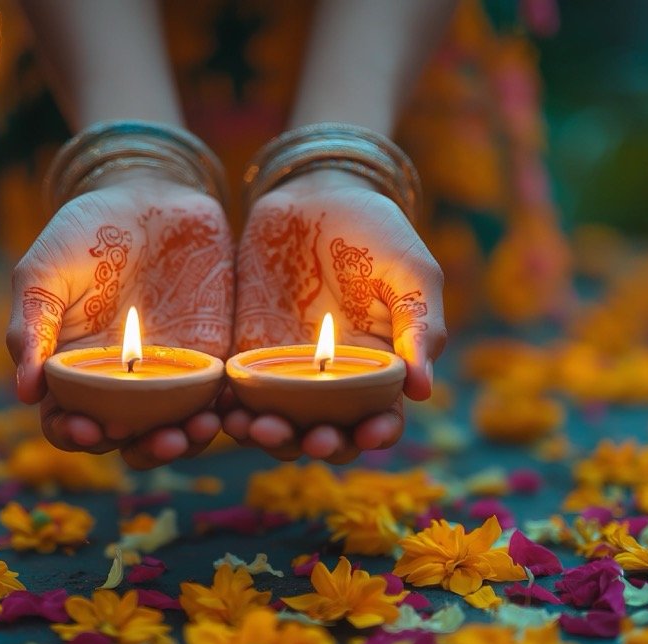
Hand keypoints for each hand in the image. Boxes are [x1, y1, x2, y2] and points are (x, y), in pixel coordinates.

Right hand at [7, 169, 232, 468]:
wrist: (147, 194)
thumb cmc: (83, 232)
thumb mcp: (43, 271)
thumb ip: (32, 327)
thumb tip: (24, 392)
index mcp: (73, 372)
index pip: (69, 423)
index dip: (75, 436)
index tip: (89, 430)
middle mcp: (121, 384)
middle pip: (129, 438)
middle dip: (143, 449)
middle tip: (158, 440)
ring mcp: (168, 372)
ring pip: (176, 426)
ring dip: (187, 439)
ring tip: (198, 431)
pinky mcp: (212, 352)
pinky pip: (218, 393)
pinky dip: (225, 409)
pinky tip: (229, 408)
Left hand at [224, 168, 446, 462]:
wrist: (314, 194)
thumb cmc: (376, 233)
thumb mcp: (410, 272)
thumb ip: (421, 327)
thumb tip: (423, 391)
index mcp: (378, 371)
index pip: (380, 420)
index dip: (375, 435)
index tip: (367, 435)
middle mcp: (332, 383)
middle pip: (326, 433)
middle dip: (319, 445)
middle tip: (310, 439)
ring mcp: (286, 370)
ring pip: (279, 422)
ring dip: (269, 437)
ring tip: (256, 429)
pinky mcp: (246, 351)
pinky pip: (237, 392)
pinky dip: (229, 410)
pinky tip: (223, 412)